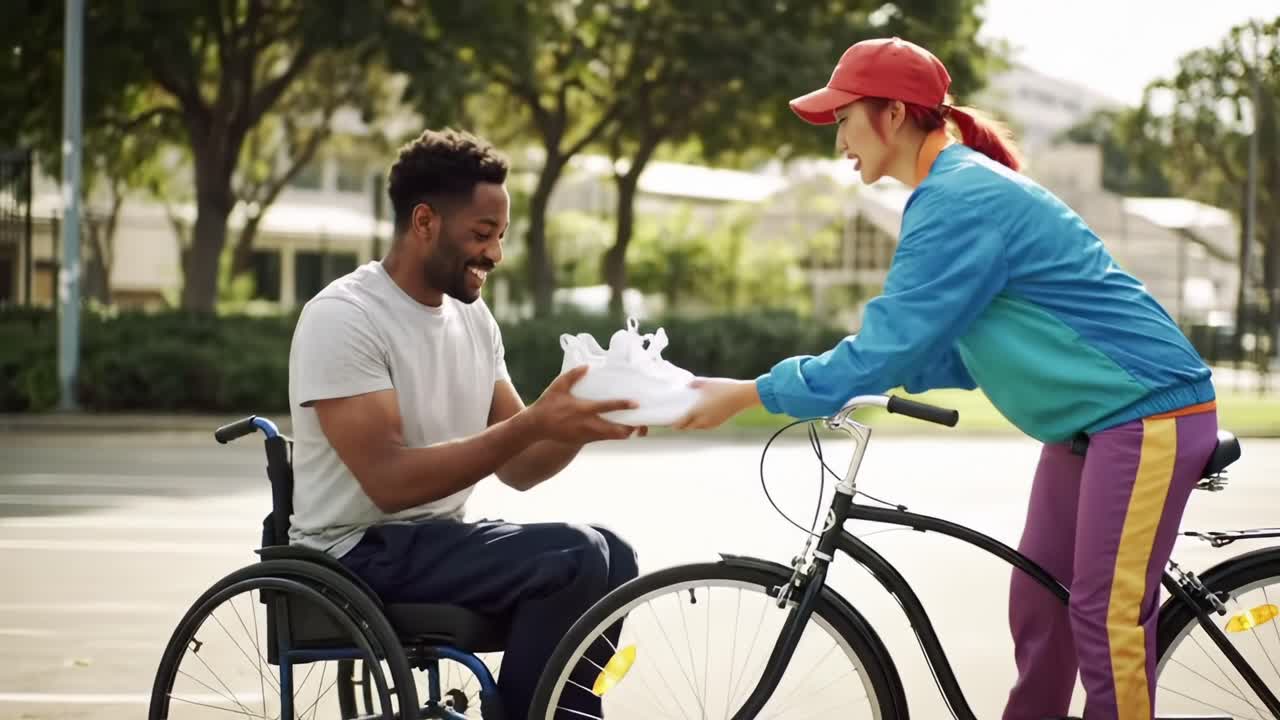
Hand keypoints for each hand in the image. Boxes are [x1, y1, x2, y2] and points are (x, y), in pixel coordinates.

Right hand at [524, 365, 644, 443]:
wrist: (536, 427)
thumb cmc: (547, 404)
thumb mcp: (558, 386)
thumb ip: (573, 375)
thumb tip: (587, 365)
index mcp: (583, 409)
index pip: (607, 407)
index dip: (622, 405)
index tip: (636, 404)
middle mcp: (587, 424)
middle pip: (614, 430)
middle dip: (630, 429)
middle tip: (642, 424)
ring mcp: (586, 434)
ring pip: (611, 437)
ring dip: (623, 433)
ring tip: (636, 428)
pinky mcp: (583, 440)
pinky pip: (603, 439)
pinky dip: (613, 435)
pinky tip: (620, 431)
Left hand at [672, 377, 761, 429]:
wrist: (743, 396)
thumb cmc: (724, 388)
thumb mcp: (707, 382)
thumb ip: (695, 383)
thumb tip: (688, 385)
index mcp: (697, 411)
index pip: (681, 423)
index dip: (674, 425)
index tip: (670, 424)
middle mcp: (703, 420)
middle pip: (689, 427)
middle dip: (682, 425)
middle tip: (678, 421)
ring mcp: (712, 423)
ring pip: (698, 428)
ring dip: (692, 425)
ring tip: (690, 418)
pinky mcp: (720, 422)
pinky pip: (706, 426)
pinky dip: (702, 424)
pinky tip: (703, 417)